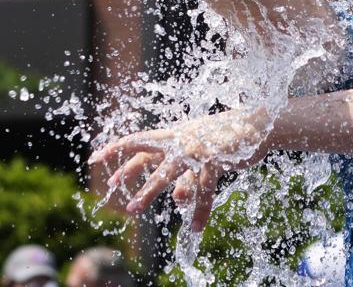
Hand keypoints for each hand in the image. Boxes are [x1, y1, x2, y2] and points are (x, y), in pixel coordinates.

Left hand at [90, 110, 270, 231]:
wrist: (258, 125)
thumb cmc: (227, 139)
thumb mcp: (201, 156)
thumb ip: (186, 175)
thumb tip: (176, 199)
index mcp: (176, 135)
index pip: (141, 141)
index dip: (118, 149)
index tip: (95, 158)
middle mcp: (183, 140)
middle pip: (149, 155)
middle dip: (130, 174)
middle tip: (112, 188)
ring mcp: (198, 148)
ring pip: (169, 172)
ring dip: (150, 190)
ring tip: (135, 208)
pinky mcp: (216, 158)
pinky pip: (204, 188)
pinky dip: (201, 209)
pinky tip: (197, 227)